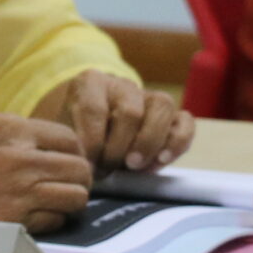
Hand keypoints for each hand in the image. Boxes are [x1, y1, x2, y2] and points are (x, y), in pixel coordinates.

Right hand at [0, 113, 92, 232]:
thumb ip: (9, 143)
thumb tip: (42, 156)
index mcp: (8, 128)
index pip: (69, 139)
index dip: (70, 154)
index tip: (62, 165)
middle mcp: (19, 157)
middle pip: (80, 169)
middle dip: (75, 181)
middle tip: (60, 189)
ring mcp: (17, 191)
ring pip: (75, 198)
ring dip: (65, 204)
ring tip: (44, 206)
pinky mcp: (11, 223)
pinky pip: (53, 223)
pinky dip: (46, 223)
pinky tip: (25, 220)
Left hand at [34, 70, 193, 174]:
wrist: (92, 138)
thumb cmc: (77, 137)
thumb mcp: (67, 137)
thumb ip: (75, 146)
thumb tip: (85, 165)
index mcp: (90, 82)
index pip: (93, 109)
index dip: (92, 142)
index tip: (87, 165)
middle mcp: (122, 84)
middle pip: (130, 110)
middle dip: (118, 147)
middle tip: (107, 169)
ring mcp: (150, 96)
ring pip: (162, 107)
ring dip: (148, 142)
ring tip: (133, 166)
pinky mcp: (173, 115)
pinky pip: (185, 121)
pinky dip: (178, 142)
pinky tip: (161, 161)